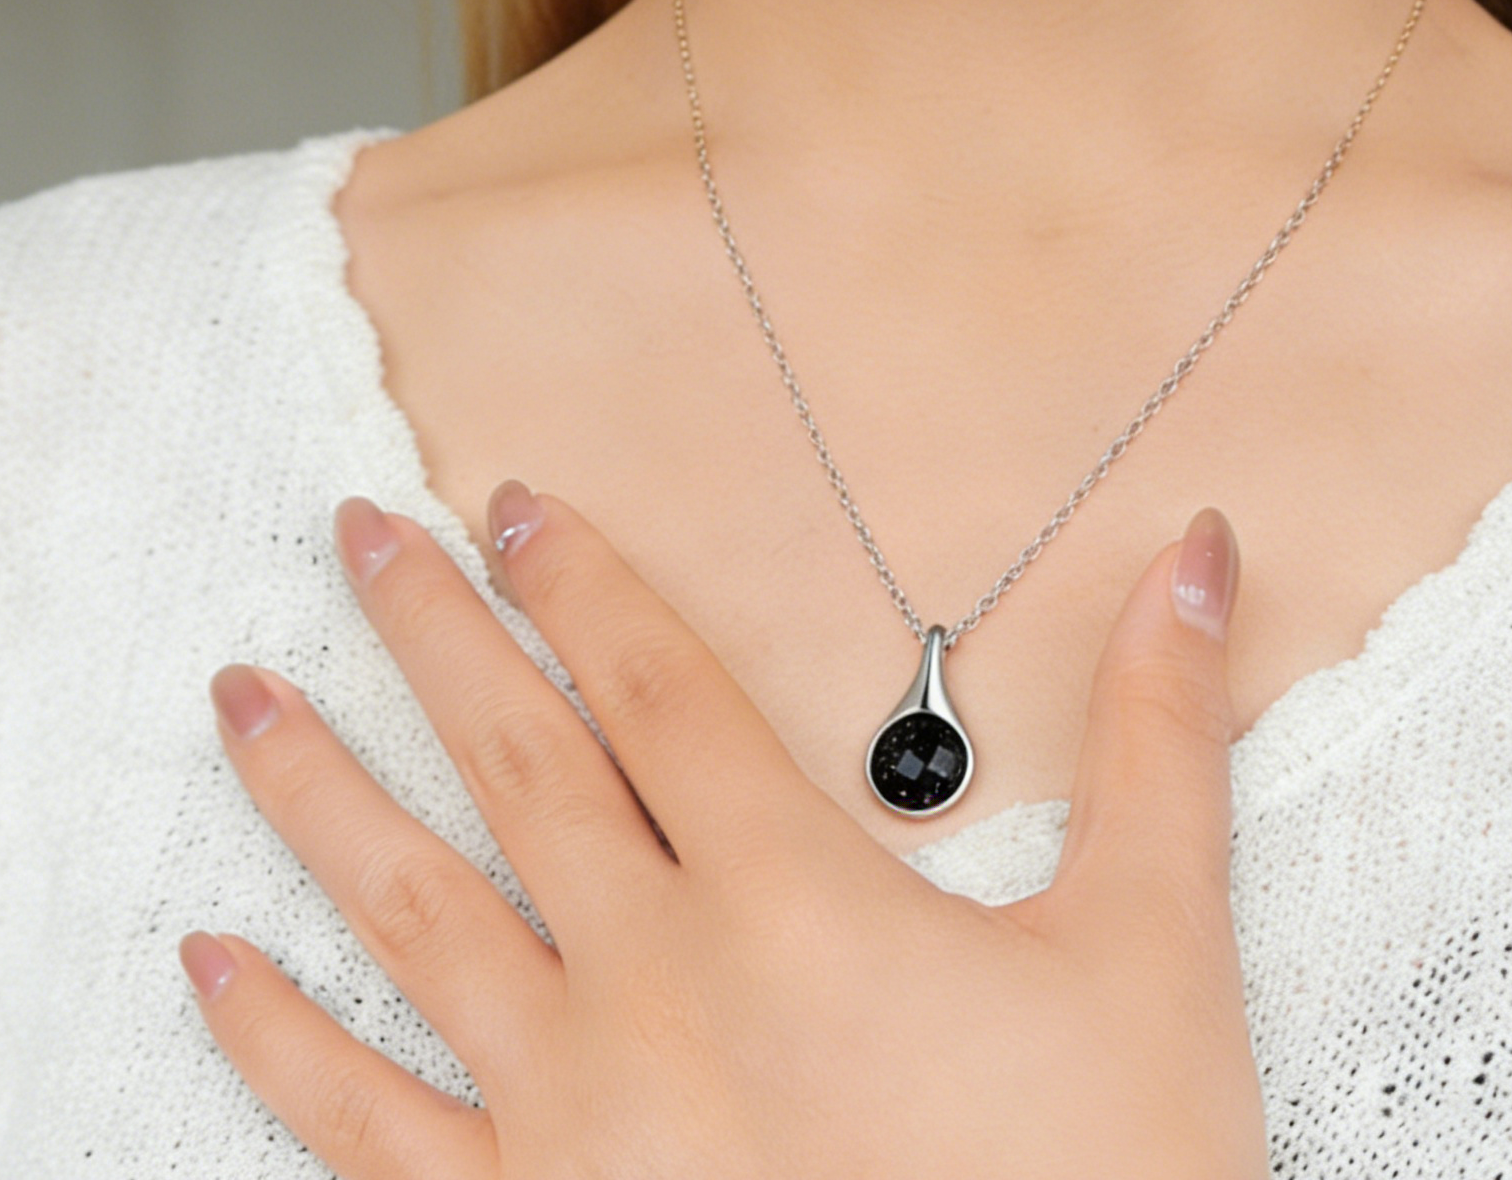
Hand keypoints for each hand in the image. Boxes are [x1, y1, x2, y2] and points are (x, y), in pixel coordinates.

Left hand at [183, 483, 1269, 1178]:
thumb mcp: (1157, 945)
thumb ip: (1160, 735)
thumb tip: (1195, 549)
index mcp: (789, 899)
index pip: (657, 687)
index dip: (581, 580)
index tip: (509, 500)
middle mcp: (651, 983)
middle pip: (519, 764)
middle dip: (432, 634)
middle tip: (358, 532)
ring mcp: (567, 1116)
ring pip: (414, 916)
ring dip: (317, 795)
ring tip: (241, 697)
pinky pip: (367, 1126)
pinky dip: (279, 1042)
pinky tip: (210, 965)